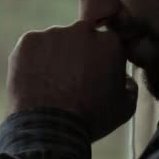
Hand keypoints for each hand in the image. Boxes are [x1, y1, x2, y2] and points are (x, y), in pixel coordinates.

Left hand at [7, 20, 137, 141]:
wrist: (50, 128)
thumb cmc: (90, 120)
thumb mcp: (124, 108)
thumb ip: (130, 85)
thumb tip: (125, 78)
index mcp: (109, 42)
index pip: (106, 44)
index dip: (100, 61)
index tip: (93, 76)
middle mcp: (82, 30)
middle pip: (80, 38)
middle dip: (77, 54)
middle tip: (70, 81)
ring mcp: (52, 34)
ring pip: (55, 42)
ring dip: (53, 57)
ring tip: (50, 84)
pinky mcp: (28, 41)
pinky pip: (32, 47)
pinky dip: (32, 60)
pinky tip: (35, 81)